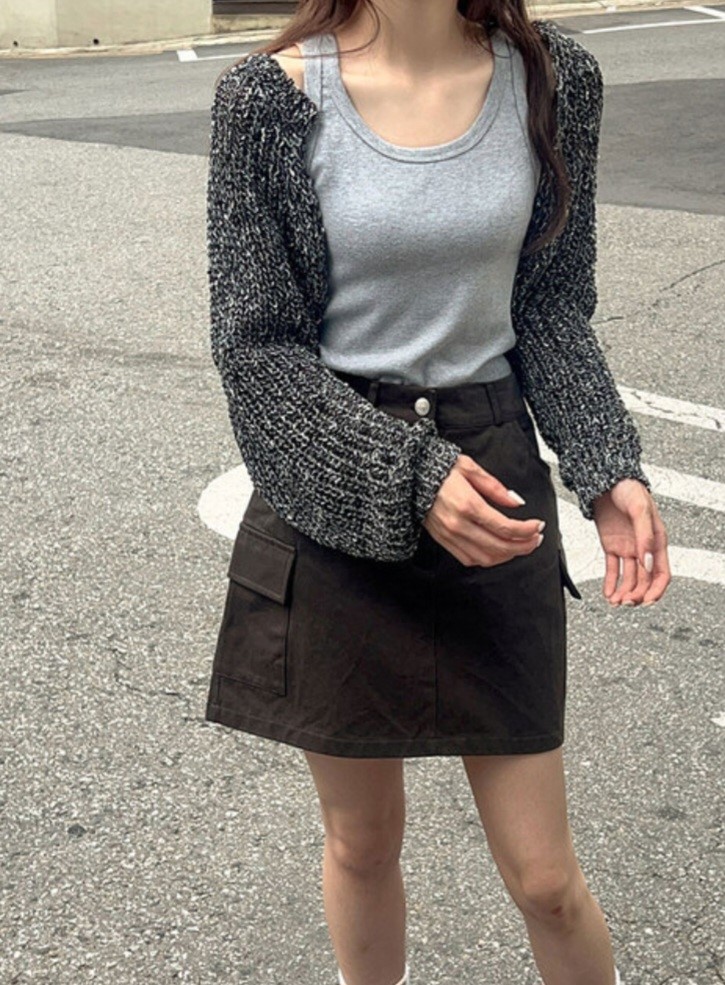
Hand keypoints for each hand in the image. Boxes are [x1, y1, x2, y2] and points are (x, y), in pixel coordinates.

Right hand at [423, 454, 545, 567]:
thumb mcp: (470, 468)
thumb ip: (495, 487)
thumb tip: (516, 502)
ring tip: (521, 545)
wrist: (410, 477)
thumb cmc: (439, 470)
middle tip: (536, 538)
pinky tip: (498, 550)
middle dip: (523, 546)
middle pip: (499, 547)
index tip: (538, 526)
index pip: (505, 527)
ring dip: (508, 556)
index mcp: (467, 504)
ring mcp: (449, 536)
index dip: (527, 530)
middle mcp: (458, 524)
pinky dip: (488, 559)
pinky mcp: (443, 541)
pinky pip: (469, 559)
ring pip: (486, 558)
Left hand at [593, 478, 670, 605]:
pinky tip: (607, 594)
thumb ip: (645, 536)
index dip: (656, 590)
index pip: (662, 573)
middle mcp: (644, 549)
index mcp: (657, 541)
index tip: (647, 601)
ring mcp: (628, 549)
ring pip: (629, 578)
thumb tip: (647, 563)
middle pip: (644, 580)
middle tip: (625, 603)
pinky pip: (612, 570)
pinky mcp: (612, 547)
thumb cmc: (629, 490)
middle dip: (637, 594)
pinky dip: (610, 583)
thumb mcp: (639, 510)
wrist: (607, 482)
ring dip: (623, 592)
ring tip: (614, 602)